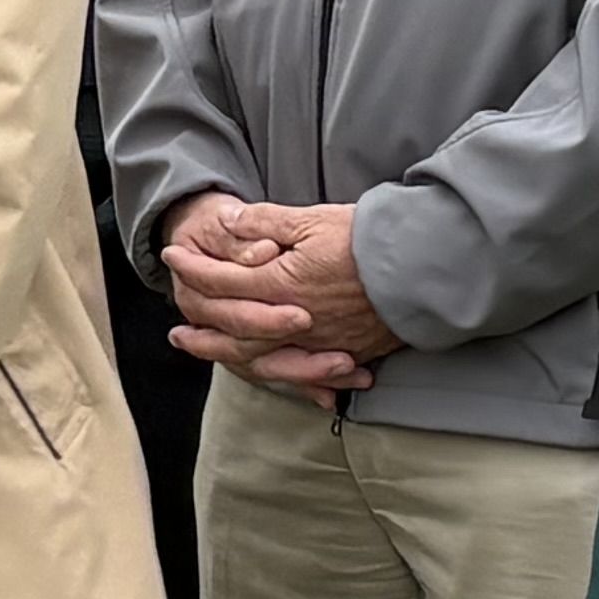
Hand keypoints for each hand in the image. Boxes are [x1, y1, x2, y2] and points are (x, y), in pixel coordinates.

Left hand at [161, 189, 401, 396]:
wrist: (425, 267)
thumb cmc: (369, 238)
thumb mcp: (312, 220)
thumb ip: (265, 222)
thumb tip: (229, 221)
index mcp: (281, 284)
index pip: (222, 281)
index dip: (193, 268)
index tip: (172, 258)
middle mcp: (294, 321)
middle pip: (233, 331)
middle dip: (202, 331)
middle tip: (176, 334)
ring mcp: (319, 342)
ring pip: (263, 359)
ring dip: (230, 358)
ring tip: (210, 357)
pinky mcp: (346, 352)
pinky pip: (304, 374)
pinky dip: (282, 379)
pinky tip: (272, 378)